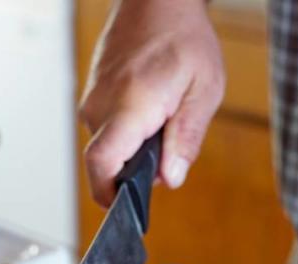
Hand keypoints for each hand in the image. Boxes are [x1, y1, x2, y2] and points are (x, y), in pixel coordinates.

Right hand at [79, 0, 224, 205]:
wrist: (157, 1)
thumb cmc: (183, 38)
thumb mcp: (205, 90)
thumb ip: (187, 138)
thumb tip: (171, 178)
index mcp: (130, 106)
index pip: (101, 164)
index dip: (108, 194)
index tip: (123, 208)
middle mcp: (102, 106)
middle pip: (107, 161)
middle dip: (136, 170)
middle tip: (168, 147)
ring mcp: (93, 99)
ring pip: (108, 145)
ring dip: (134, 147)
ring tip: (163, 117)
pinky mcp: (92, 95)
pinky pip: (107, 127)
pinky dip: (129, 130)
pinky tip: (152, 108)